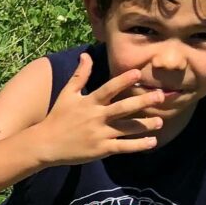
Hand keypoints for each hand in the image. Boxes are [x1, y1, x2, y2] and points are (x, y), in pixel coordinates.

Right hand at [35, 53, 166, 165]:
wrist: (45, 144)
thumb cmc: (57, 117)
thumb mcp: (66, 94)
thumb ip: (80, 75)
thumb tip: (86, 55)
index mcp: (89, 102)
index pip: (108, 89)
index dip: (123, 81)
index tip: (138, 73)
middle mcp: (96, 117)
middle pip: (123, 108)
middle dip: (143, 102)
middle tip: (160, 96)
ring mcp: (99, 134)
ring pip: (127, 129)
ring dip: (145, 125)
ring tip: (161, 122)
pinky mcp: (101, 149)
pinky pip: (123, 147)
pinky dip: (138, 145)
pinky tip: (152, 142)